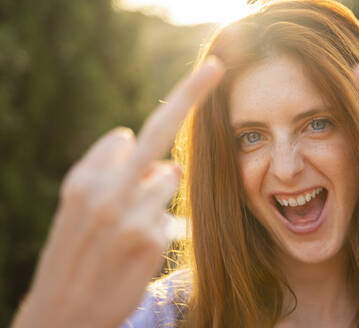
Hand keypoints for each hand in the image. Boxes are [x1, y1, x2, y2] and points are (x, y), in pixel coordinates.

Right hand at [11, 57, 223, 327]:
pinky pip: (169, 213)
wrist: (63, 312)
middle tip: (216, 68)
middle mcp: (107, 190)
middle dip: (189, 95)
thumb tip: (159, 157)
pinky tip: (136, 247)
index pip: (128, 138)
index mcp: (84, 178)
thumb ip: (110, 171)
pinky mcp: (153, 239)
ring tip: (127, 225)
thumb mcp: (76, 206)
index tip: (184, 95)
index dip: (143, 138)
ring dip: (157, 191)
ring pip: (167, 177)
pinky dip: (158, 222)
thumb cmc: (74, 251)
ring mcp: (132, 215)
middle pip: (157, 132)